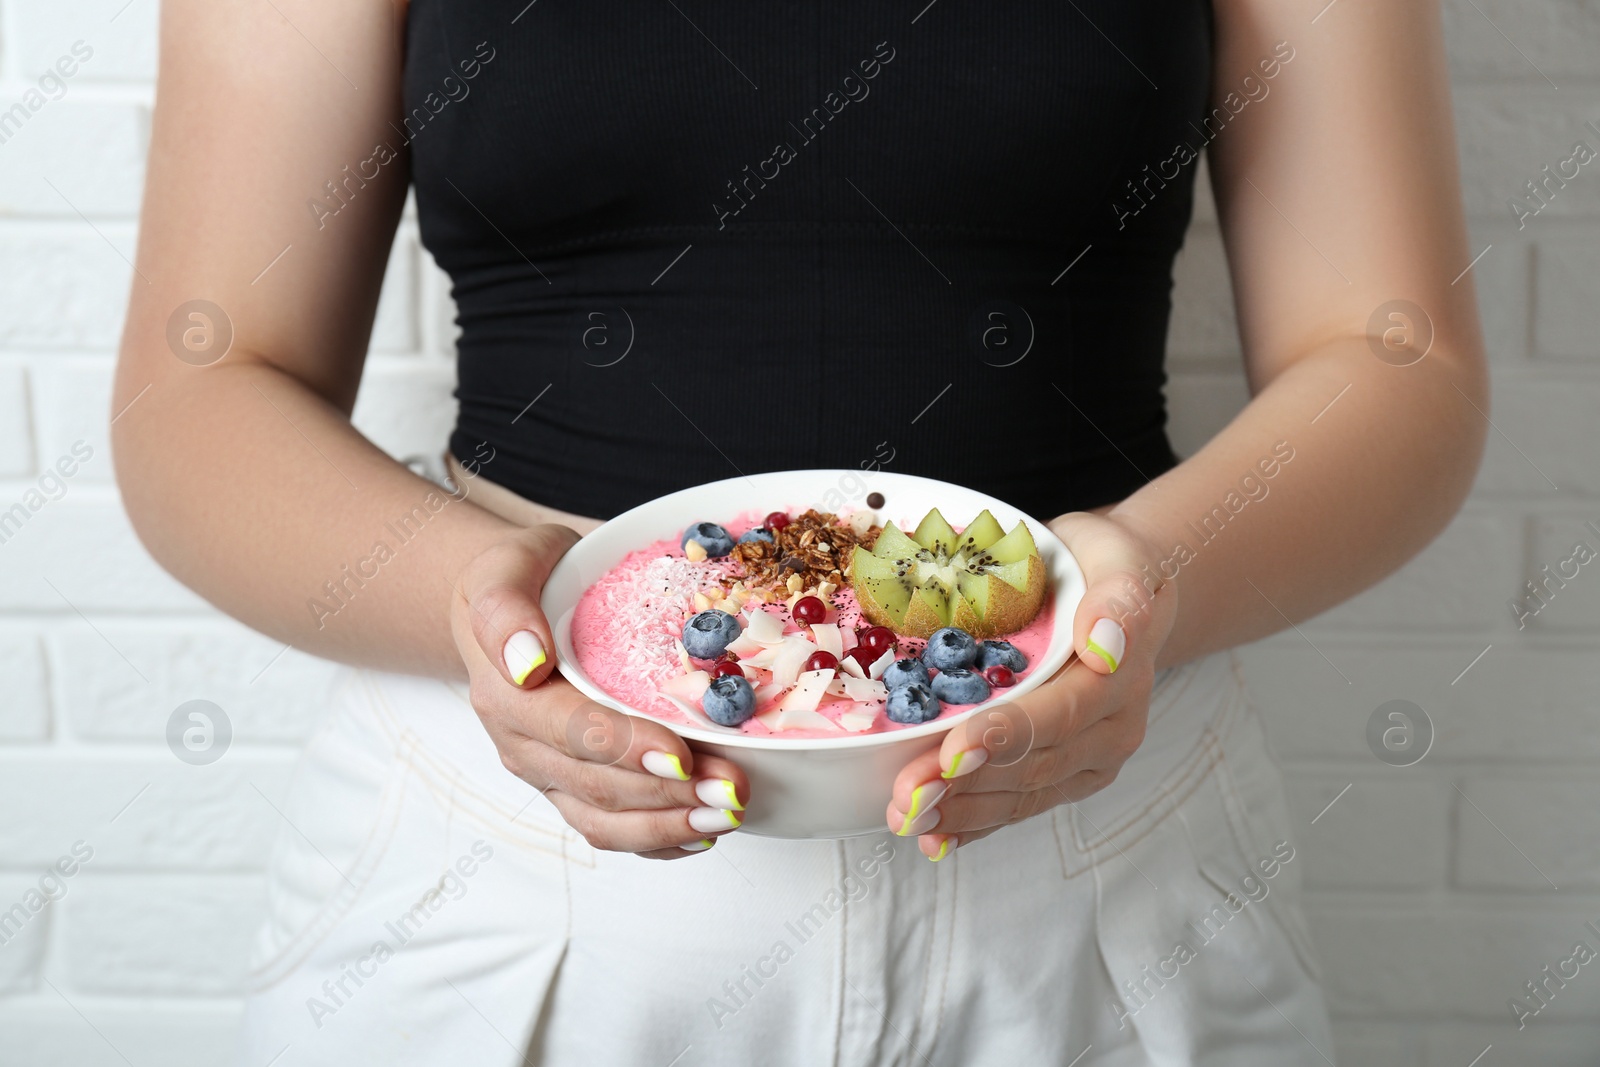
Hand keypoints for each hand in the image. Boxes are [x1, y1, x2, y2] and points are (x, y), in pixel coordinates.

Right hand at [451, 525, 749, 857]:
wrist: (512, 600)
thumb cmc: (523, 578)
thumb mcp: (505, 570)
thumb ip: (505, 611)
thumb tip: (526, 662)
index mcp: (508, 696)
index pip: (571, 731)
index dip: (626, 748)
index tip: (680, 756)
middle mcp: (524, 745)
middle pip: (598, 786)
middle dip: (669, 794)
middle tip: (733, 789)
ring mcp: (548, 774)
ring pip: (605, 822)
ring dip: (670, 826)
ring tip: (729, 815)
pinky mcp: (571, 789)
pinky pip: (611, 830)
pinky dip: (659, 840)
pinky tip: (703, 830)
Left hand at [884, 511, 1176, 859]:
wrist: (1116, 589)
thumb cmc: (1103, 565)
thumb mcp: (1117, 557)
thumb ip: (1118, 597)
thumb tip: (1106, 643)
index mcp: (1121, 678)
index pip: (1060, 713)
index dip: (1006, 735)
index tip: (953, 751)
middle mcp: (1112, 729)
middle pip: (1033, 764)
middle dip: (965, 784)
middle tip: (907, 796)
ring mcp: (1089, 759)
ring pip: (1021, 794)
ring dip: (961, 810)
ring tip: (905, 816)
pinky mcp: (1066, 775)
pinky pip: (1018, 804)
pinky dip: (974, 824)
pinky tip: (934, 837)